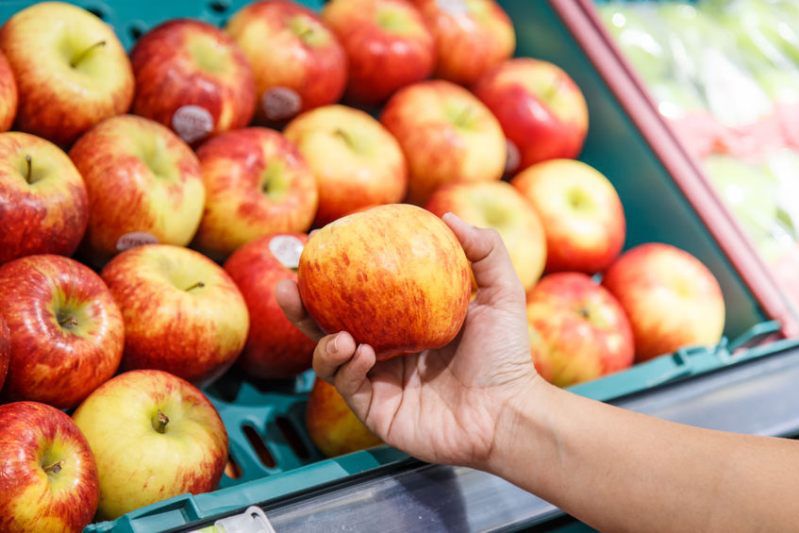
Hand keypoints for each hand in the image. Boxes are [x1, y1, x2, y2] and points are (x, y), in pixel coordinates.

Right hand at [277, 213, 538, 468]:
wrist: (508, 414)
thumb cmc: (506, 355)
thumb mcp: (501, 293)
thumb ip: (483, 251)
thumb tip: (446, 215)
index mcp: (406, 321)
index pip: (361, 294)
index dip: (336, 274)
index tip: (319, 246)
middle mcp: (386, 349)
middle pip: (330, 324)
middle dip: (301, 308)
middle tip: (287, 286)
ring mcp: (378, 380)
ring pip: (329, 358)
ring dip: (323, 343)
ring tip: (341, 336)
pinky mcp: (376, 409)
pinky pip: (347, 385)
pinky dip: (346, 368)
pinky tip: (363, 353)